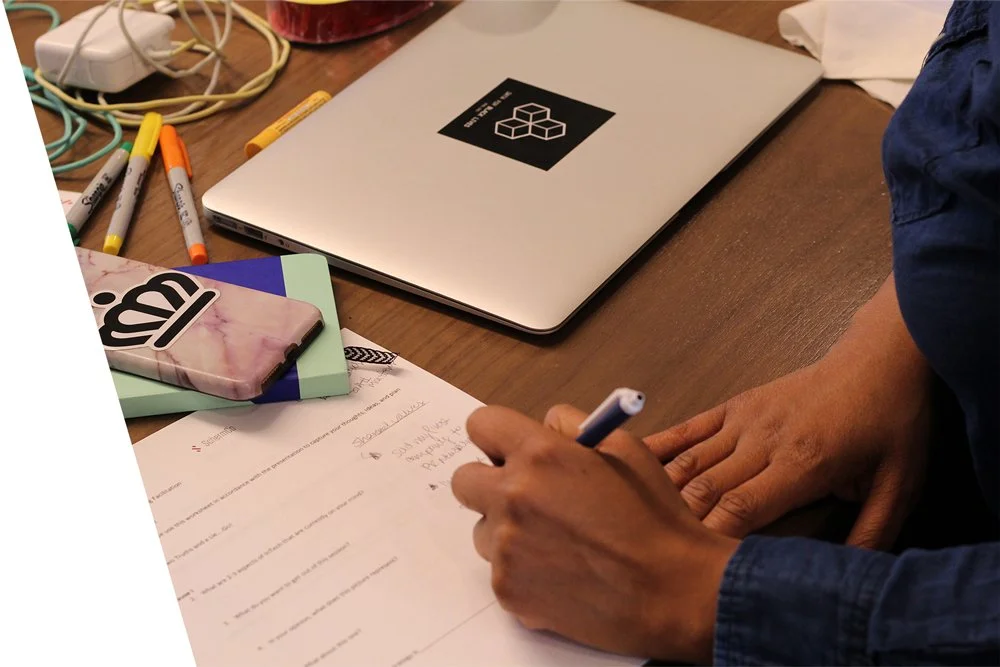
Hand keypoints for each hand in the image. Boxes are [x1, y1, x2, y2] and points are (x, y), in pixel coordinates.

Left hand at [451, 404, 737, 664]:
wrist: (673, 591)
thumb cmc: (655, 519)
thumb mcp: (627, 449)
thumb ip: (576, 427)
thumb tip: (546, 424)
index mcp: (539, 455)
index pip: (481, 425)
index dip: (497, 436)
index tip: (508, 449)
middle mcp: (513, 497)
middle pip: (464, 479)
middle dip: (490, 483)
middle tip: (527, 496)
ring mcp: (505, 547)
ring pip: (482, 529)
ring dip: (507, 531)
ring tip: (556, 542)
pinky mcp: (507, 589)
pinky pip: (499, 569)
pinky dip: (522, 570)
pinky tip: (562, 571)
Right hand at [645, 280, 931, 548]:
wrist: (878, 360)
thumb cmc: (890, 423)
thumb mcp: (899, 486)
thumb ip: (871, 533)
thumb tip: (842, 578)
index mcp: (802, 463)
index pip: (741, 508)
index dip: (711, 539)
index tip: (694, 566)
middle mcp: (764, 440)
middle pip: (704, 488)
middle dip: (677, 524)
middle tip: (654, 551)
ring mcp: (744, 419)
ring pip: (689, 460)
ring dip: (659, 491)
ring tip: (631, 519)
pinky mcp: (736, 405)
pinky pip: (690, 428)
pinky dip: (660, 447)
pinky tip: (633, 462)